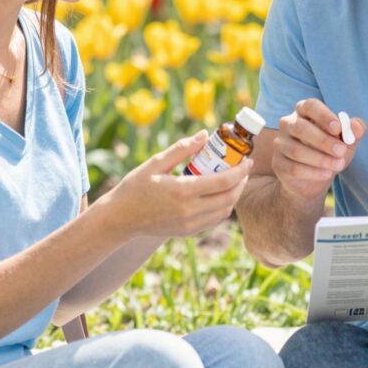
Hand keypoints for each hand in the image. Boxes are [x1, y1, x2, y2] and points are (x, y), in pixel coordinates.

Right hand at [100, 130, 251, 238]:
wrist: (120, 219)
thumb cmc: (135, 187)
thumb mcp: (155, 163)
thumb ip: (181, 149)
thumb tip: (204, 135)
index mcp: (182, 191)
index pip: (223, 181)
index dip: (240, 170)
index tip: (247, 159)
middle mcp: (189, 211)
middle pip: (229, 197)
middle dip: (242, 182)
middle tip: (244, 168)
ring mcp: (190, 224)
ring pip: (225, 211)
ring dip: (234, 195)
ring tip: (234, 179)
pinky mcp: (188, 232)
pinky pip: (214, 220)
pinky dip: (223, 207)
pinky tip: (220, 194)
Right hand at [272, 99, 365, 201]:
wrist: (315, 178)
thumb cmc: (331, 151)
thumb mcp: (347, 141)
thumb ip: (354, 131)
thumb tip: (356, 126)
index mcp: (304, 111)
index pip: (310, 106)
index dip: (324, 116)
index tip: (338, 129)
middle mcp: (288, 124)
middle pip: (301, 127)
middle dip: (323, 140)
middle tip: (341, 151)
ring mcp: (280, 144)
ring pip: (296, 150)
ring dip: (320, 159)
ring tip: (339, 165)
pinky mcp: (278, 163)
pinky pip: (293, 168)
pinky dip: (313, 172)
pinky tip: (327, 174)